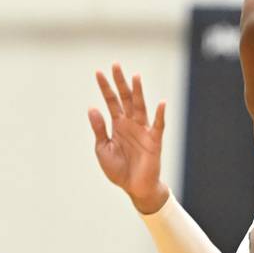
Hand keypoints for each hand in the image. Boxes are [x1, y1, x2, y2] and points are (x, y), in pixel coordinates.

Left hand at [88, 64, 168, 213]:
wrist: (134, 188)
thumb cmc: (119, 169)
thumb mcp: (102, 149)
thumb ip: (99, 129)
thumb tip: (92, 108)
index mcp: (117, 125)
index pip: (111, 101)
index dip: (105, 87)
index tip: (98, 72)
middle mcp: (130, 123)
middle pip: (125, 98)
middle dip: (121, 82)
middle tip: (116, 65)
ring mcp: (143, 130)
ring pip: (140, 107)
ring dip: (138, 92)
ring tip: (135, 77)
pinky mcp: (154, 141)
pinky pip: (158, 125)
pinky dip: (160, 115)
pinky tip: (161, 103)